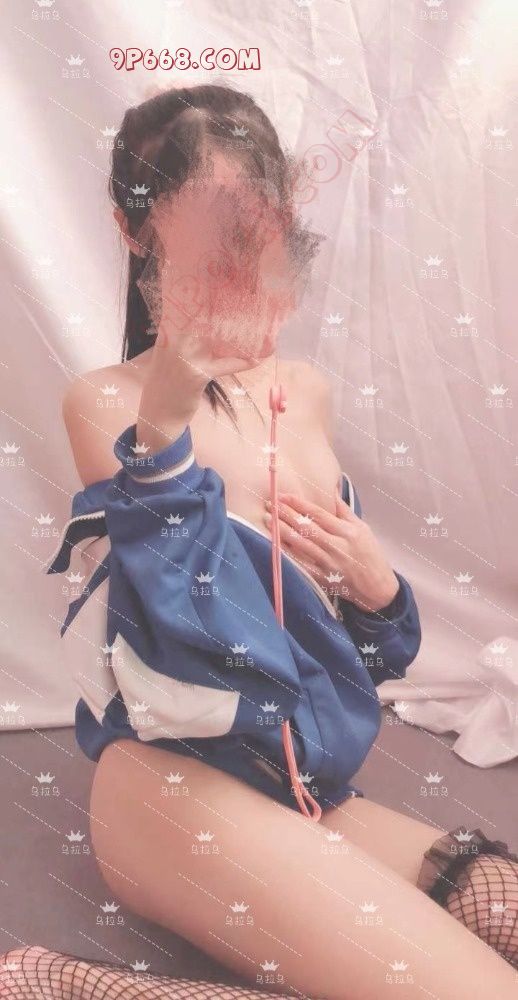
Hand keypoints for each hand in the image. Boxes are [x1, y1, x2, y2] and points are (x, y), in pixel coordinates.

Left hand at [264, 491, 399, 612]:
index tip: (283, 496)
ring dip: (282, 531)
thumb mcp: (362, 528)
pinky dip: (288, 555)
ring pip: (301, 544)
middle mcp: (337, 546)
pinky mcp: (323, 578)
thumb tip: (331, 489)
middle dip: (286, 514)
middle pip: (307, 527)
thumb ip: (344, 510)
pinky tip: (275, 545)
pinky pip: (302, 565)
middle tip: (270, 504)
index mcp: (347, 532)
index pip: (318, 514)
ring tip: (268, 520)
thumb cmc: (370, 554)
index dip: (299, 504)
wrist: (377, 587)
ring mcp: (329, 563)